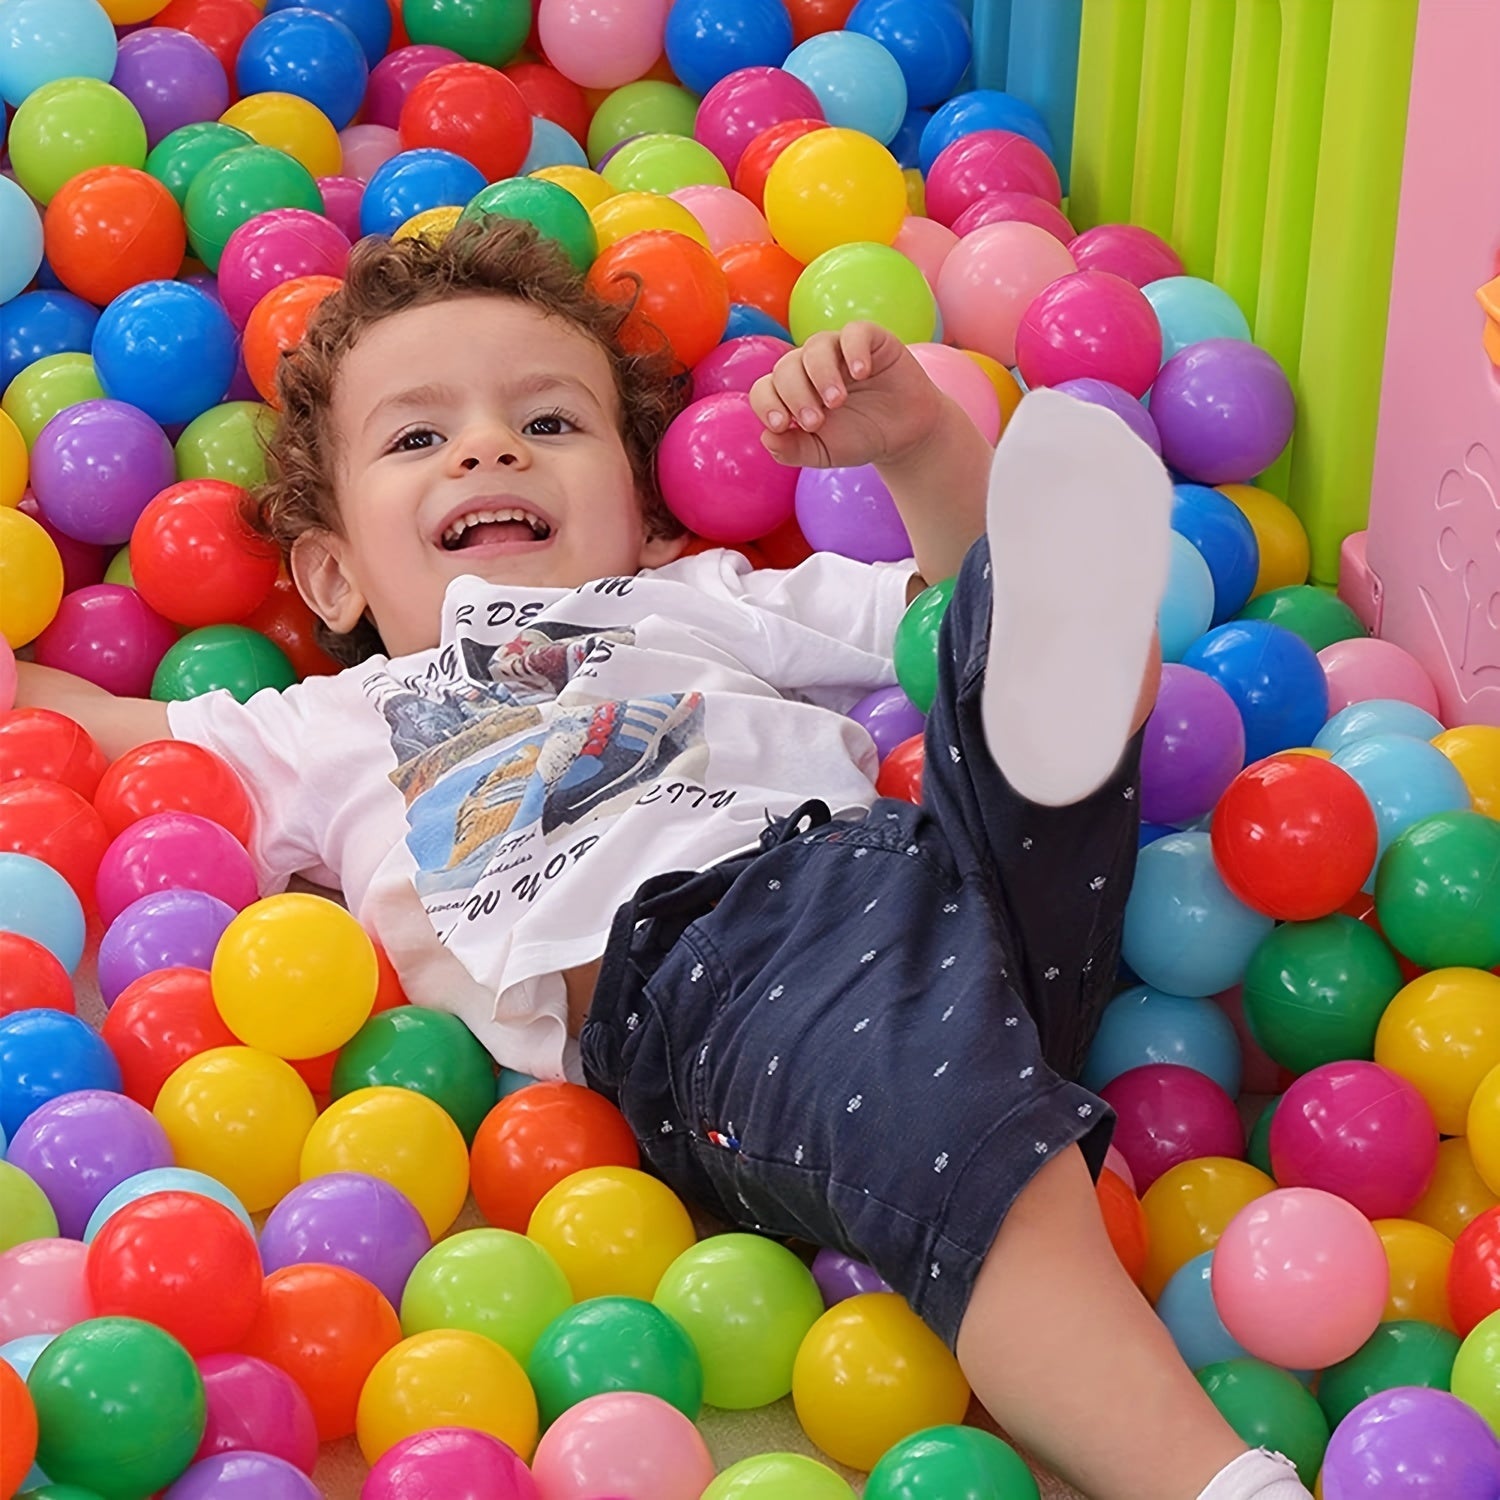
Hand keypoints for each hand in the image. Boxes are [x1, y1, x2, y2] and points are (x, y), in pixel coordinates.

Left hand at [749, 323, 945, 470]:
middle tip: (814, 422)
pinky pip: (854, 333)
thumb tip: (766, 438)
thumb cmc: (858, 438)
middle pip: (786, 367)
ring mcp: (838, 350)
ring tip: (837, 401)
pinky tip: (861, 373)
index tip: (782, 425)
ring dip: (821, 374)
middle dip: (796, 395)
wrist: (904, 434)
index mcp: (791, 391)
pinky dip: (854, 350)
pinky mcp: (869, 339)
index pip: (765, 389)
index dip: (767, 404)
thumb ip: (793, 450)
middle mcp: (809, 366)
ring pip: (816, 346)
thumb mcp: (823, 452)